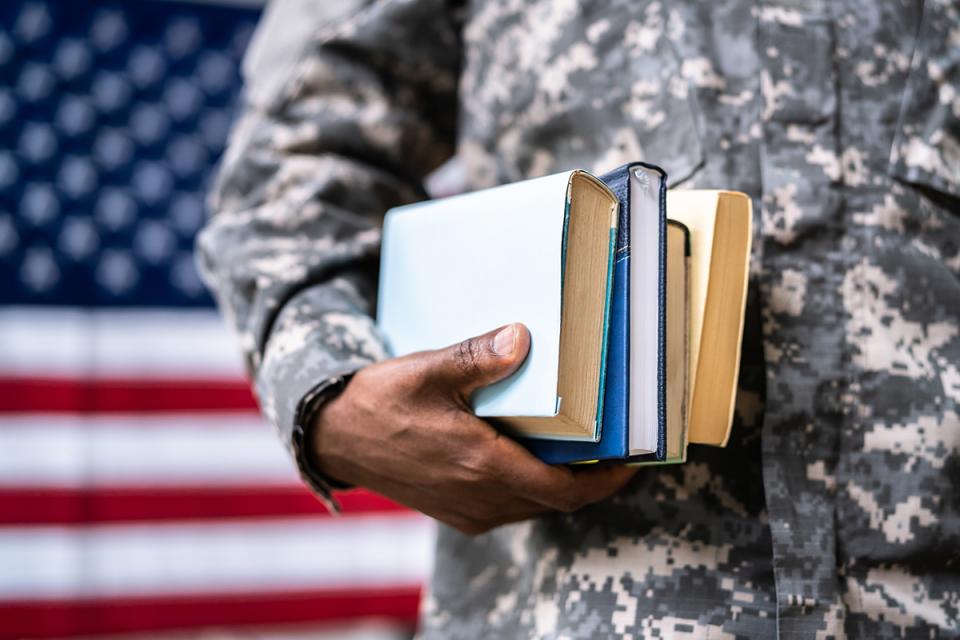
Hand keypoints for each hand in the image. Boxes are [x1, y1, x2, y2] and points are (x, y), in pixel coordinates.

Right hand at [310, 323, 636, 534]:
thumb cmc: (378, 403)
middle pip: (555, 501)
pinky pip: (508, 506)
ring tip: (579, 449)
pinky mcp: (454, 510)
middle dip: (590, 480)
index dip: (606, 481)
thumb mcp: (428, 370)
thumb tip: (522, 337)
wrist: (333, 437)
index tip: (633, 460)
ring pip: (533, 506)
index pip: (565, 490)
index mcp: (482, 465)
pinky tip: (531, 456)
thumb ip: (478, 357)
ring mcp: (466, 509)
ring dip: (560, 484)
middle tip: (614, 447)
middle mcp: (480, 497)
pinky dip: (531, 487)